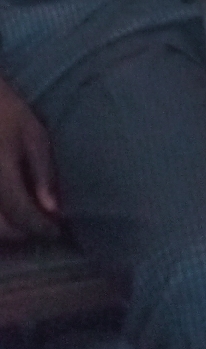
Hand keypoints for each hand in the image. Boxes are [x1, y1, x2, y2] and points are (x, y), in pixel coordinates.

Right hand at [0, 77, 58, 238]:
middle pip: (1, 230)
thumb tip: (53, 210)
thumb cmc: (7, 113)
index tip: (57, 230)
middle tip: (41, 227)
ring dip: (6, 232)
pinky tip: (8, 214)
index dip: (41, 228)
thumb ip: (43, 172)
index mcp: (1, 172)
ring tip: (24, 222)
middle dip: (23, 234)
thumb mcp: (33, 135)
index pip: (21, 214)